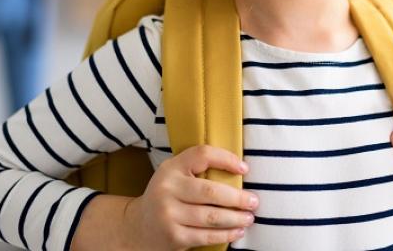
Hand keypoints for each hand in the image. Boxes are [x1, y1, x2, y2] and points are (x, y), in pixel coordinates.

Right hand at [125, 145, 256, 249]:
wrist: (139, 226)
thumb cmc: (168, 195)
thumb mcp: (174, 175)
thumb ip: (197, 168)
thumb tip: (239, 169)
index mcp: (171, 168)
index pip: (202, 155)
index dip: (226, 159)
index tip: (245, 168)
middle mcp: (167, 189)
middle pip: (211, 191)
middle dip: (237, 198)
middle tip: (254, 201)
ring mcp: (169, 214)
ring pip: (211, 216)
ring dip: (236, 218)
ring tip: (249, 218)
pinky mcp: (173, 236)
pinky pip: (206, 236)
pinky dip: (226, 234)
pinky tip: (237, 232)